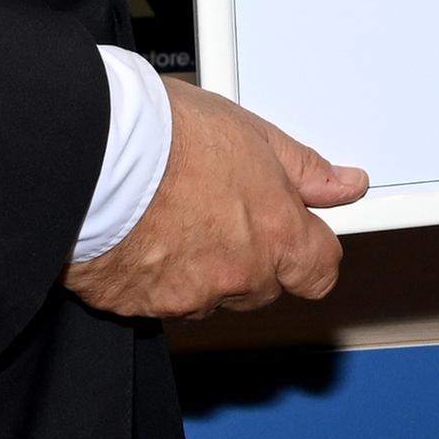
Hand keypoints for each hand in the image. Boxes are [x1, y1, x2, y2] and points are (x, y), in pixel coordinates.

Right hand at [63, 78, 366, 321]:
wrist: (92, 153)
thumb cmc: (167, 135)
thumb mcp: (252, 133)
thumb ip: (303, 169)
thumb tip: (345, 185)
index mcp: (275, 236)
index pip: (320, 270)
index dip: (311, 249)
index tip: (300, 231)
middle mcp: (238, 277)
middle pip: (264, 284)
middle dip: (251, 253)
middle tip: (219, 204)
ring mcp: (187, 297)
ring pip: (210, 293)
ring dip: (201, 265)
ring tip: (172, 212)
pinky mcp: (138, 306)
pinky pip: (158, 297)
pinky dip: (155, 273)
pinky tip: (141, 231)